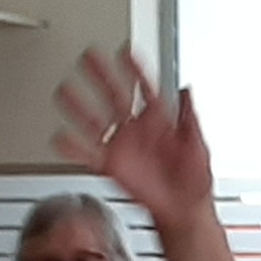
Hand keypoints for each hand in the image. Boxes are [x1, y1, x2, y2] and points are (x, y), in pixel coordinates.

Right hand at [51, 47, 218, 231]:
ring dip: (80, 106)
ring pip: (96, 121)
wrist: (185, 210)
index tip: (124, 51)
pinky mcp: (112, 167)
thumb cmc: (195, 181)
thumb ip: (191, 118)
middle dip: (101, 75)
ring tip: (65, 91)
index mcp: (159, 120)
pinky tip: (61, 138)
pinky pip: (89, 154)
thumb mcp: (199, 146)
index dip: (135, 68)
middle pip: (114, 95)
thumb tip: (186, 90)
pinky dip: (74, 148)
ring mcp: (122, 147)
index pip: (144, 86)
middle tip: (88, 57)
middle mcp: (137, 129)